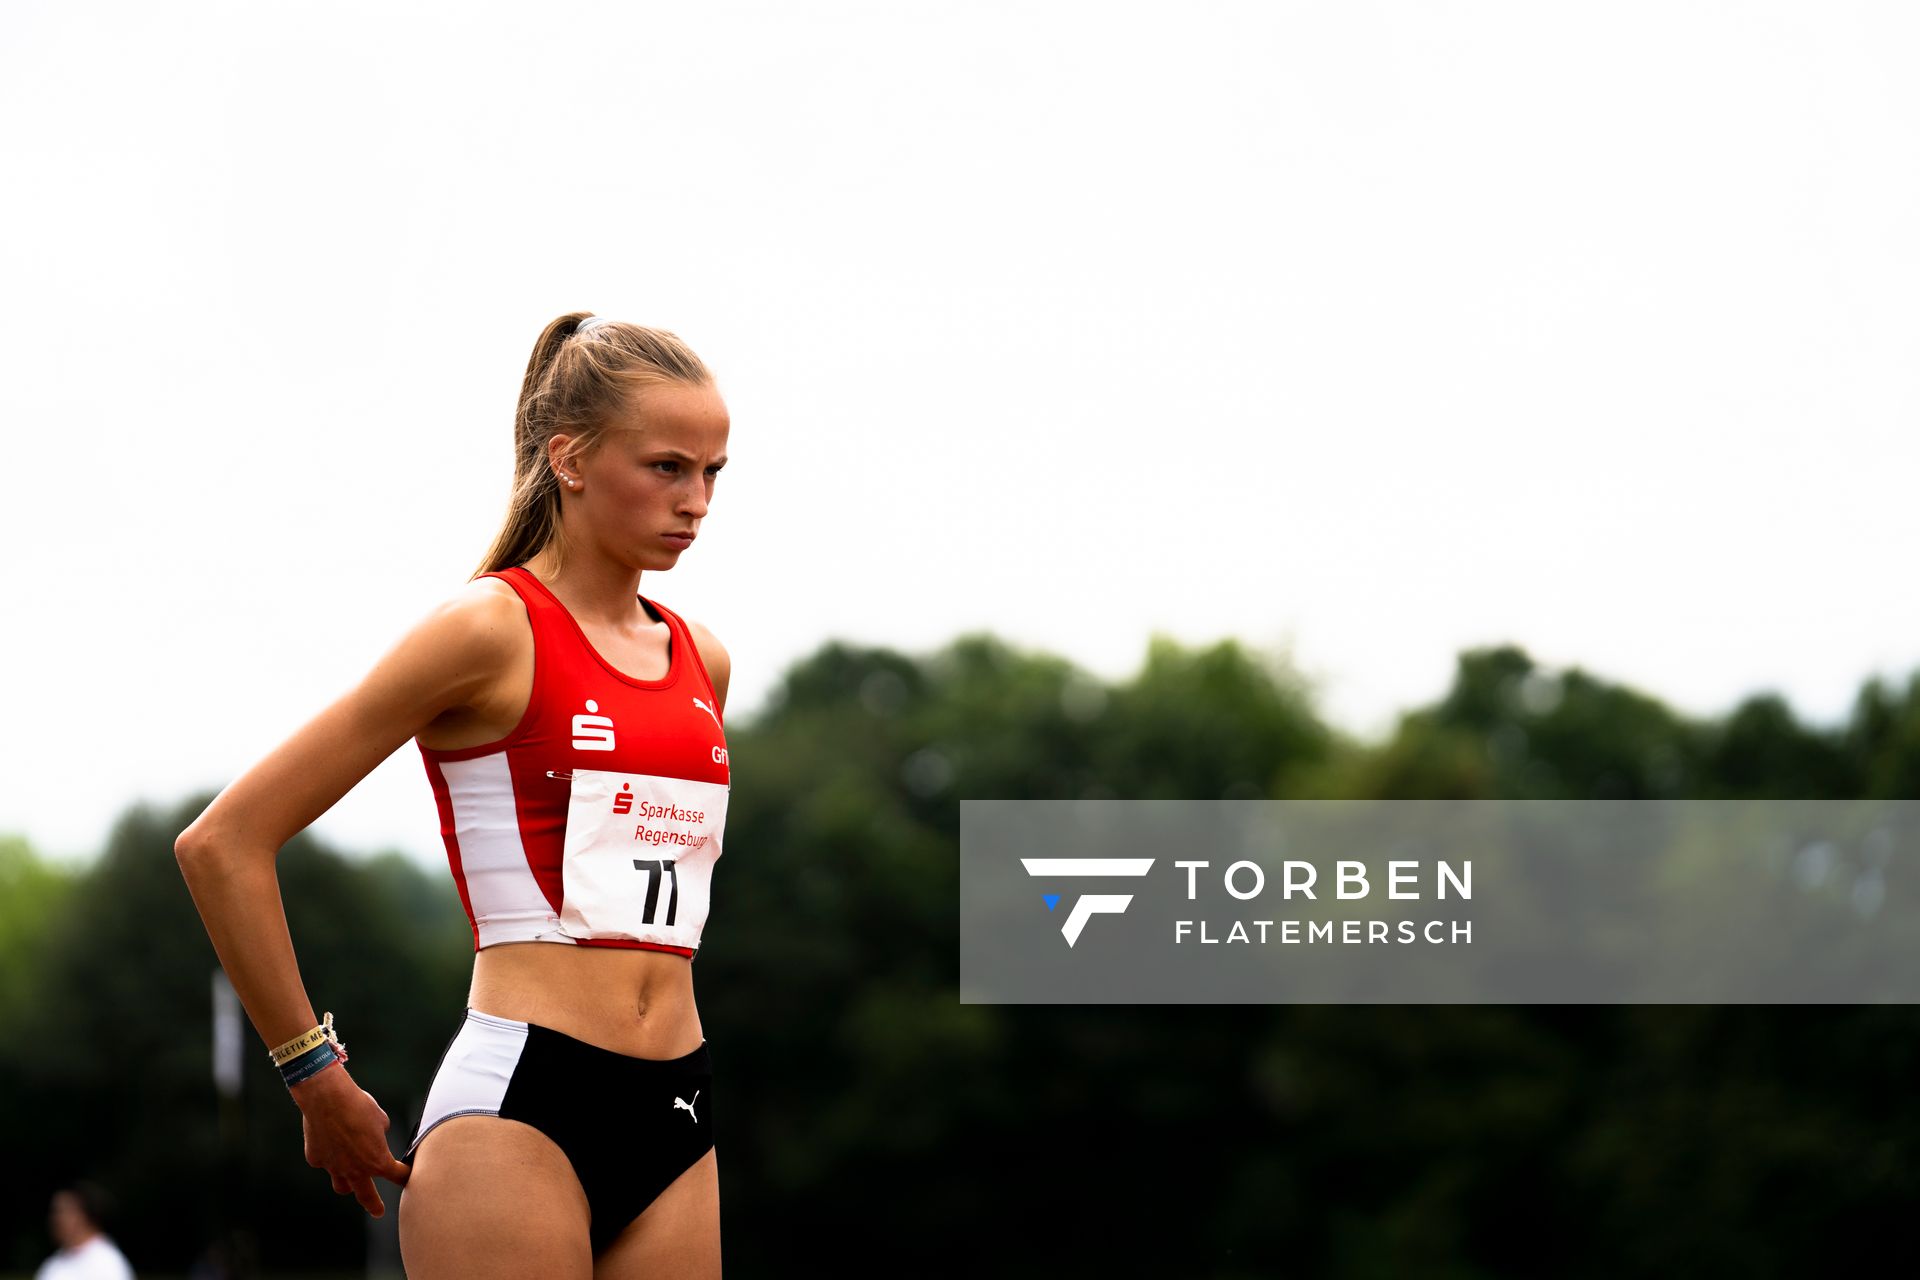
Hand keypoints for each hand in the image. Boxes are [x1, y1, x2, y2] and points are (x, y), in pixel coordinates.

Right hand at [290, 1060, 411, 1216]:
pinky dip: (331, 1157)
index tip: (406, 1177)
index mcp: (377, 1161)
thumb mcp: (380, 1119)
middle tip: (378, 1212)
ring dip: (349, 1184)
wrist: (327, 1098)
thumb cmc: (358, 1105)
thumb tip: (375, 1137)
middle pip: (366, 1195)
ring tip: (352, 1181)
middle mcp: (355, 1170)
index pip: (396, 1175)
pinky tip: (330, 1142)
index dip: (404, 1175)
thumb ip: (380, 1135)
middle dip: (374, 1204)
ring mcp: (334, 1167)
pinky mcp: (317, 1159)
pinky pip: (326, 1162)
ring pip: (342, 1185)